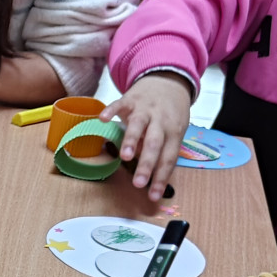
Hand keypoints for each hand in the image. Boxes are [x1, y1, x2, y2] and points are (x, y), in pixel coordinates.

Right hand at [101, 73, 192, 200]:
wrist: (167, 80)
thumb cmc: (169, 113)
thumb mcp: (173, 131)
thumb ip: (161, 149)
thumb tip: (148, 169)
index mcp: (174, 132)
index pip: (168, 158)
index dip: (161, 177)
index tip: (152, 196)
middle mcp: (161, 121)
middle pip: (155, 144)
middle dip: (146, 165)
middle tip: (138, 183)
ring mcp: (145, 109)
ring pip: (139, 125)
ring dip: (131, 140)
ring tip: (125, 157)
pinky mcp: (130, 99)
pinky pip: (119, 105)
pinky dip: (111, 111)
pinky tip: (103, 120)